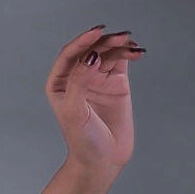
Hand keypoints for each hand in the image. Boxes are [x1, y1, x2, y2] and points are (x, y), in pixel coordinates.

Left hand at [45, 25, 143, 179]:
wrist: (102, 161)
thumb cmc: (82, 141)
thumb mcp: (74, 112)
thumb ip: (79, 82)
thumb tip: (91, 56)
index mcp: (59, 83)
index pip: (70, 54)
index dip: (82, 41)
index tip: (97, 32)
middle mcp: (77, 78)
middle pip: (90, 49)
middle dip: (104, 41)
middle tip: (120, 38)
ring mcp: (97, 79)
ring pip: (106, 52)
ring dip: (118, 45)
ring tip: (130, 44)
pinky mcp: (115, 83)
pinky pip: (120, 61)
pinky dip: (128, 53)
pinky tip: (135, 52)